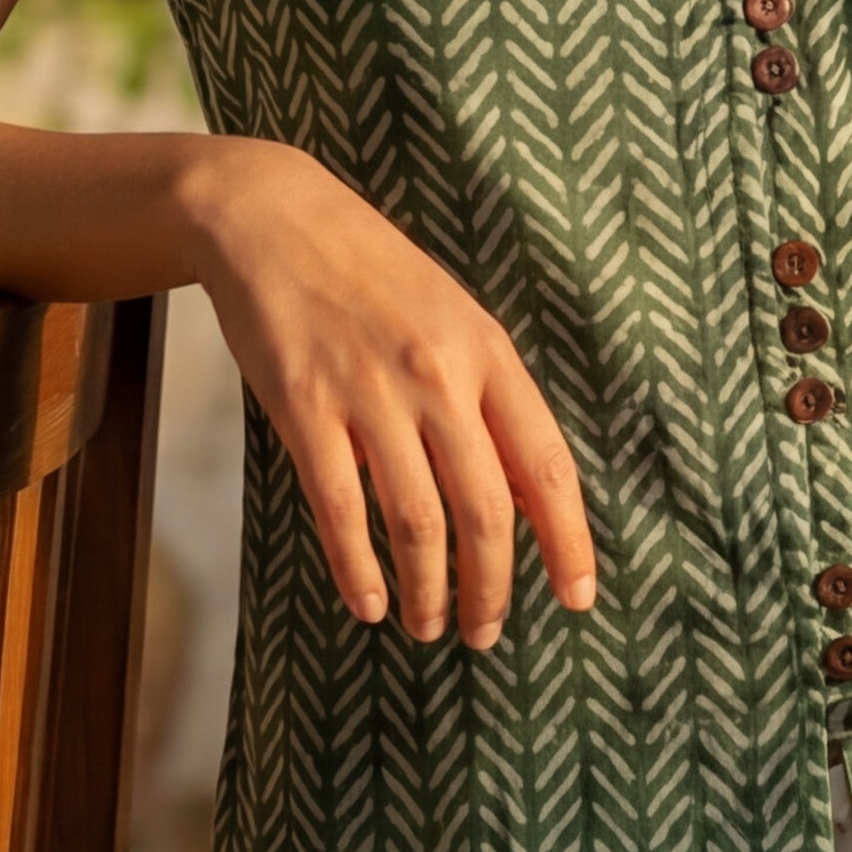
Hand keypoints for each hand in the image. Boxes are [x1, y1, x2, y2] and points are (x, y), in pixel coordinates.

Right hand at [178, 141, 596, 650]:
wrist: (273, 217)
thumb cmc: (371, 274)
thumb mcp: (454, 318)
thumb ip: (490, 400)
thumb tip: (525, 497)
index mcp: (489, 353)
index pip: (547, 466)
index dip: (569, 541)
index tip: (578, 598)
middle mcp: (439, 376)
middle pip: (485, 511)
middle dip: (492, 588)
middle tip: (485, 633)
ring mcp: (370, 392)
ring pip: (417, 520)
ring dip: (429, 590)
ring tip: (430, 625)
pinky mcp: (305, 406)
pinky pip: (339, 507)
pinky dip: (357, 567)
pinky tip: (367, 602)